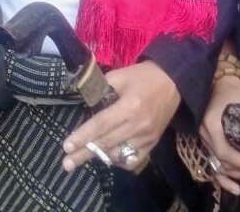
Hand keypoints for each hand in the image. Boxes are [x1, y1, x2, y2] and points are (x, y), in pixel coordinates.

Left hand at [61, 61, 181, 171]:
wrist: (173, 83)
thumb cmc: (142, 76)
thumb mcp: (120, 75)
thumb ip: (101, 87)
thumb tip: (84, 98)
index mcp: (129, 107)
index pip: (101, 125)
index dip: (83, 136)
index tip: (66, 146)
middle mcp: (137, 126)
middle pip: (106, 143)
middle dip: (84, 153)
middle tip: (67, 164)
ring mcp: (146, 138)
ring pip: (118, 154)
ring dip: (100, 156)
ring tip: (82, 155)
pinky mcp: (152, 144)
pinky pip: (132, 159)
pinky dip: (118, 160)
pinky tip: (107, 155)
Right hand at [198, 76, 239, 196]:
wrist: (221, 86)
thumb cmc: (237, 97)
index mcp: (212, 127)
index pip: (227, 155)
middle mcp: (205, 136)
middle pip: (224, 164)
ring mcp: (204, 141)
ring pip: (220, 166)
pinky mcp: (208, 144)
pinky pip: (214, 165)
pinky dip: (225, 179)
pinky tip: (237, 189)